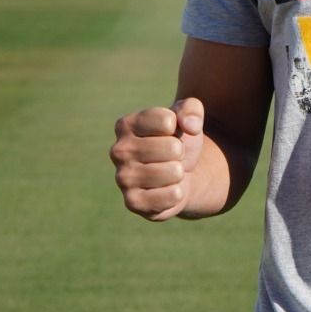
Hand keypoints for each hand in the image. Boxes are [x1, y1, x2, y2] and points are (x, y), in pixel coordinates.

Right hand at [109, 98, 204, 220]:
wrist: (180, 174)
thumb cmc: (178, 140)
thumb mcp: (187, 117)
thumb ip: (191, 109)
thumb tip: (190, 126)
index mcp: (126, 125)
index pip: (167, 120)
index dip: (179, 127)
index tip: (170, 133)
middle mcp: (118, 151)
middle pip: (173, 147)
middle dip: (180, 152)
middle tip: (171, 156)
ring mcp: (123, 179)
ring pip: (174, 172)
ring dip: (179, 172)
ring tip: (168, 171)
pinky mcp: (133, 203)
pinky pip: (173, 195)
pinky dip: (177, 193)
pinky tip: (165, 189)